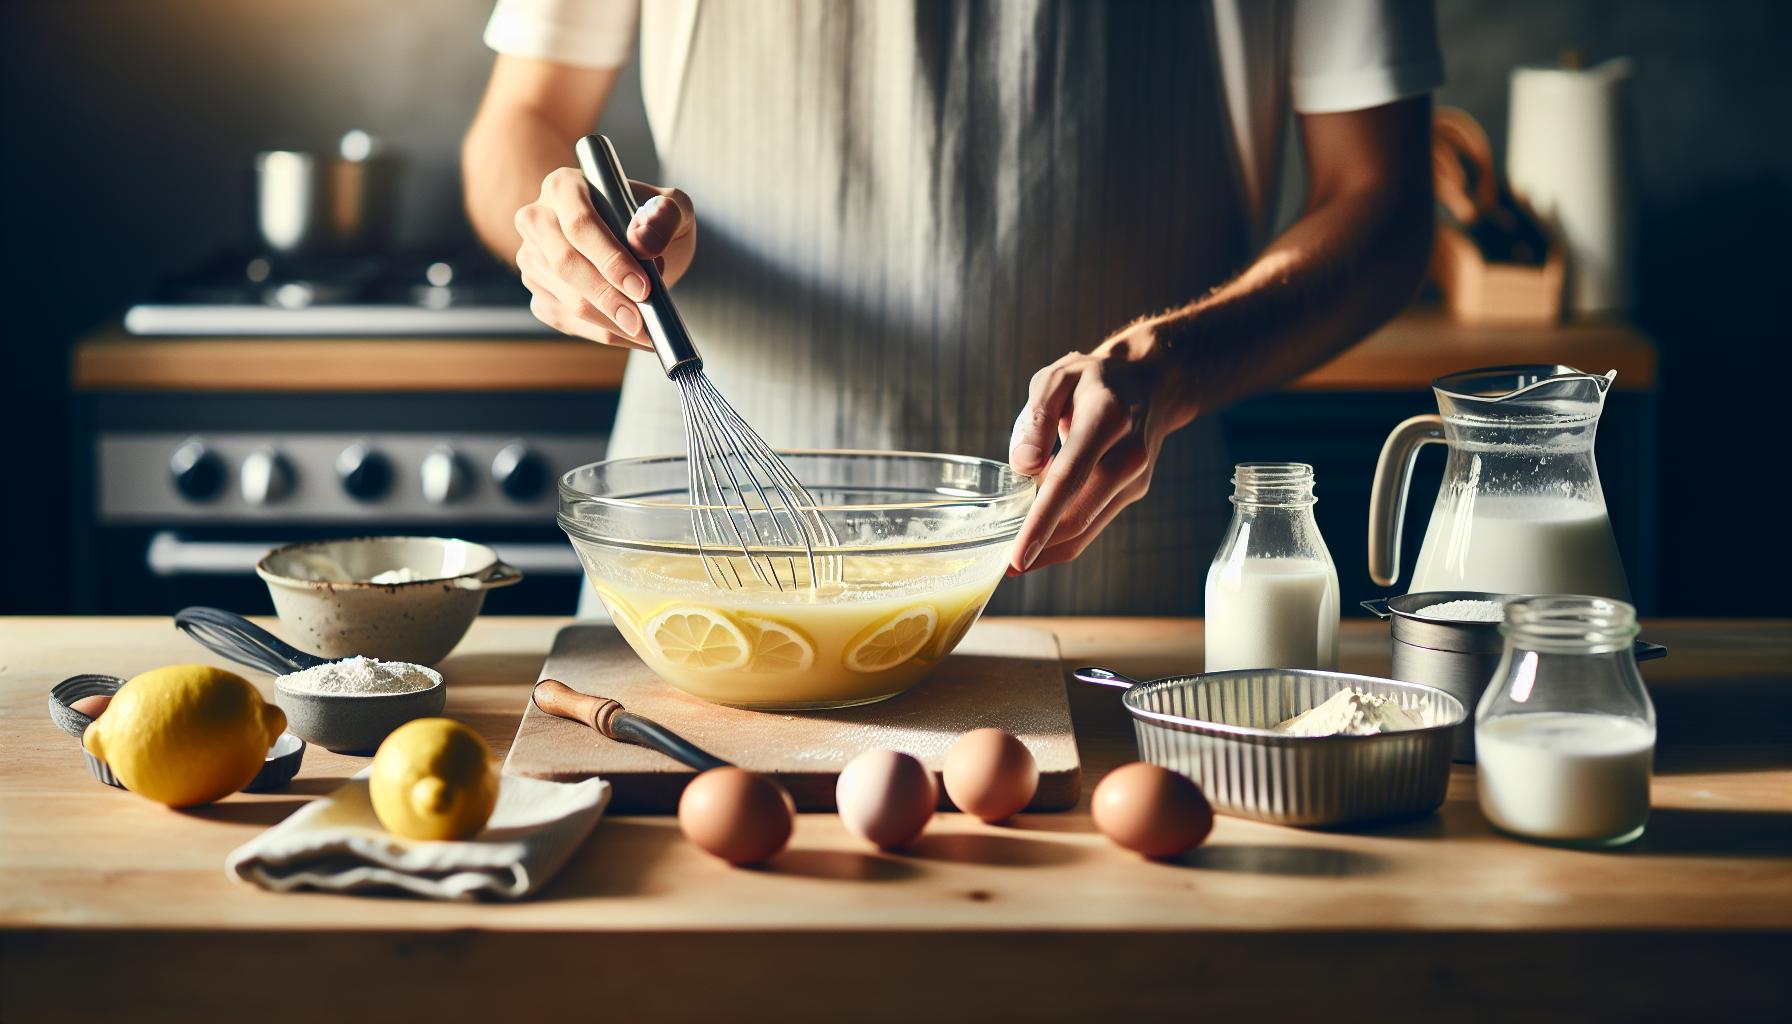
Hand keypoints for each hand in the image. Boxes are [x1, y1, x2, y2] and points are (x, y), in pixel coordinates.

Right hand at [513, 166, 695, 348]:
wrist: (643, 246)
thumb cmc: (654, 220)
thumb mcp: (673, 207)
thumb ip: (665, 216)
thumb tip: (642, 242)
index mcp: (565, 187)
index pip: (580, 225)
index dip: (610, 259)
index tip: (642, 287)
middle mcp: (538, 219)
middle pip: (565, 264)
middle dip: (607, 298)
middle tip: (641, 321)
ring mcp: (533, 259)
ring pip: (565, 299)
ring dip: (609, 322)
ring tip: (648, 329)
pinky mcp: (538, 293)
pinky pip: (566, 321)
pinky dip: (603, 334)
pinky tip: (633, 337)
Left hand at [1007, 319, 1194, 573]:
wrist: (1152, 383)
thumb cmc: (1094, 380)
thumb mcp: (1057, 378)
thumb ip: (1037, 418)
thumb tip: (1024, 466)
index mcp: (1107, 418)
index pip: (1070, 478)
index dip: (1042, 521)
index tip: (1018, 554)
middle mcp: (1129, 453)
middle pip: (1080, 515)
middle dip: (1041, 546)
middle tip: (1003, 564)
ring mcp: (1135, 477)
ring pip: (1089, 528)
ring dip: (1052, 548)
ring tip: (1016, 560)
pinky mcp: (1134, 491)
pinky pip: (1095, 523)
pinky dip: (1066, 537)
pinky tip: (1040, 541)